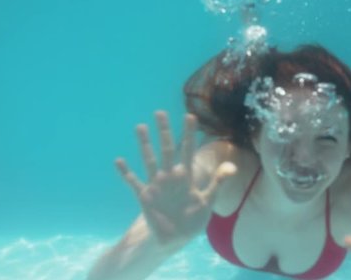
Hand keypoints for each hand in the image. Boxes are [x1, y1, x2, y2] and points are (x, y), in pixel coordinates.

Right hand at [115, 111, 236, 245]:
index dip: (189, 134)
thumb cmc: (193, 219)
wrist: (176, 238)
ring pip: (150, 160)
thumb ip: (218, 183)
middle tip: (160, 112)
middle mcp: (170, 176)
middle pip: (167, 149)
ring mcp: (156, 185)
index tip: (190, 116)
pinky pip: (133, 183)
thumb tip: (232, 166)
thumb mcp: (208, 201)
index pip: (188, 150)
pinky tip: (118, 161)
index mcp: (186, 176)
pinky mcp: (145, 196)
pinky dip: (125, 173)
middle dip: (164, 132)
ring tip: (140, 127)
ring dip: (145, 145)